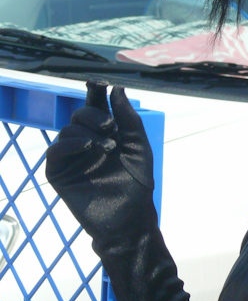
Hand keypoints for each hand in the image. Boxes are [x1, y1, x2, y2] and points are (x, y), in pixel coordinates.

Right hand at [45, 80, 156, 243]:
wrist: (130, 217)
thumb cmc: (137, 184)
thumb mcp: (138, 147)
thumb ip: (128, 119)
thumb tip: (117, 89)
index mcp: (105, 134)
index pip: (96, 106)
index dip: (96, 92)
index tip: (100, 83)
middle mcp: (86, 142)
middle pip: (80, 114)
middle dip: (95, 116)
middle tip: (111, 128)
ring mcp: (71, 157)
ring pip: (68, 130)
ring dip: (87, 132)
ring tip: (107, 147)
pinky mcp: (59, 172)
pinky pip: (56, 150)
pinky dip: (69, 144)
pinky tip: (87, 147)